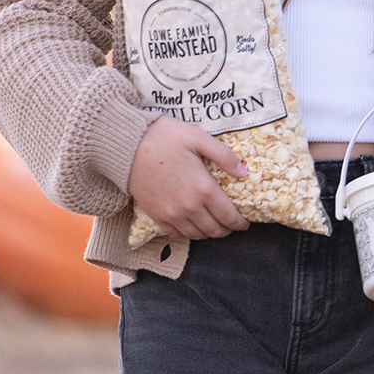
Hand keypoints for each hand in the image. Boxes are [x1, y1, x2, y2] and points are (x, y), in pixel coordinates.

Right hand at [127, 116, 248, 239]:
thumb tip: (244, 173)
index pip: (228, 215)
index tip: (245, 222)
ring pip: (197, 235)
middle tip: (233, 223)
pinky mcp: (156, 216)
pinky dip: (189, 234)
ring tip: (215, 225)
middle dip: (227, 229)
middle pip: (214, 229)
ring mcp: (171, 214)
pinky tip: (193, 225)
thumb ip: (224, 156)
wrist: (128, 146)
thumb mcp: (199, 138)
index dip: (240, 222)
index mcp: (203, 189)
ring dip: (209, 233)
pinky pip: (176, 234)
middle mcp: (189, 207)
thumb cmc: (166, 138)